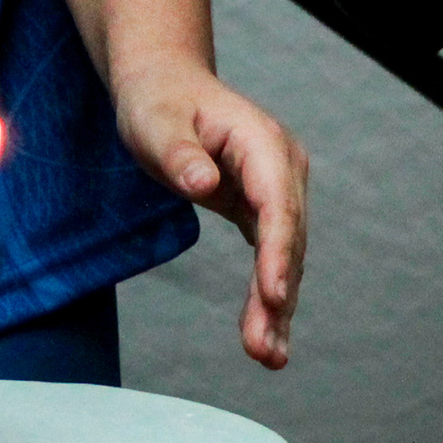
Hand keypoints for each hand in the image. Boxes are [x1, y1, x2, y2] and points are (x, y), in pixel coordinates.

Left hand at [119, 64, 306, 369]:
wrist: (164, 85)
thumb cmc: (157, 101)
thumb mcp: (155, 122)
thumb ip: (178, 153)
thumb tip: (204, 185)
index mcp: (263, 142)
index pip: (277, 205)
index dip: (278, 253)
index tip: (274, 295)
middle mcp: (282, 168)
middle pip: (287, 240)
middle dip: (277, 296)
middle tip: (265, 350)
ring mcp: (278, 190)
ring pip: (284, 257)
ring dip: (276, 308)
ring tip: (268, 357)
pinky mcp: (264, 210)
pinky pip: (271, 258)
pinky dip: (267, 297)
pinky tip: (266, 336)